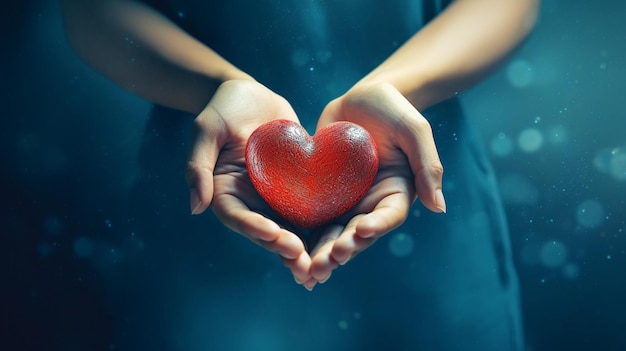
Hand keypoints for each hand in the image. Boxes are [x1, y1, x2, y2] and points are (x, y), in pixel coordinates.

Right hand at [185, 80, 313, 285]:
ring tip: (322, 261)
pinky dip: (323, 221)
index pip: (238, 217)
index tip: (273, 235)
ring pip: (290, 225)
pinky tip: (341, 233)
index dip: (254, 228)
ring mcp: (274, 195)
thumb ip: (197, 167)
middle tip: (303, 260)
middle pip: (266, 229)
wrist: (251, 93)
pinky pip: (310, 204)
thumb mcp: (206, 130)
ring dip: (305, 245)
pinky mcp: (296, 185)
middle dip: (284, 246)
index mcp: (225, 192)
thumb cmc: (222, 108)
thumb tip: (195, 208)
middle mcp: (250, 200)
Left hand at [307, 83, 446, 286]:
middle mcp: (371, 203)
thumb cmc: (393, 109)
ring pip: (334, 233)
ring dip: (322, 252)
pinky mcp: (323, 194)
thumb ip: (428, 166)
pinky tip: (287, 251)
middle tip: (326, 263)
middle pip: (358, 234)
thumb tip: (440, 207)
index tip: (360, 231)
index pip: (388, 216)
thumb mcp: (414, 131)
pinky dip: (302, 235)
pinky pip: (312, 217)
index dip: (376, 227)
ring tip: (307, 270)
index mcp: (396, 192)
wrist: (361, 98)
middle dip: (343, 250)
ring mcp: (346, 200)